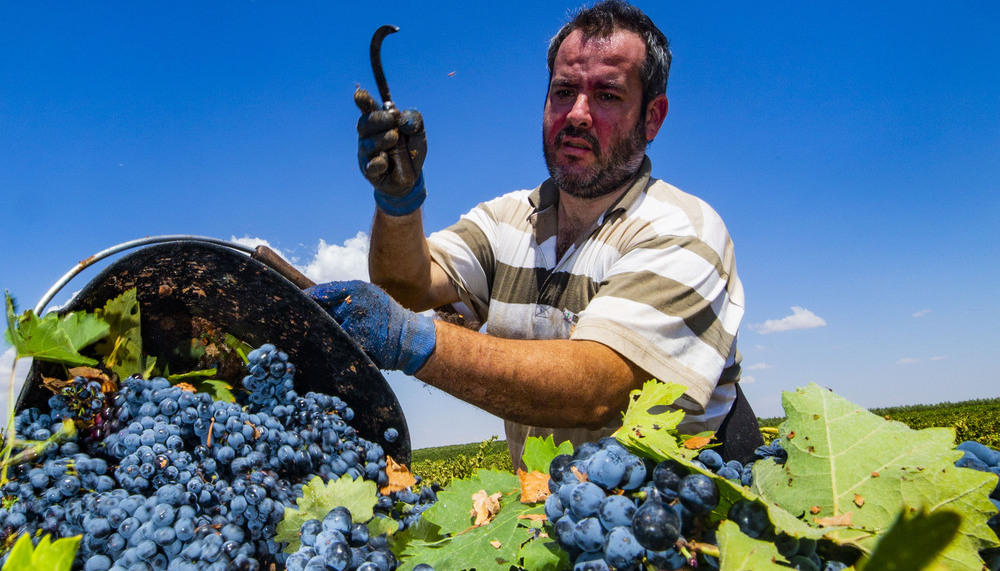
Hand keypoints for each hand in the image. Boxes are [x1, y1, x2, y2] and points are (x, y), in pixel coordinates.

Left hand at [307, 280, 435, 374]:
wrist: (408, 337)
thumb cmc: (385, 318)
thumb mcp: (369, 298)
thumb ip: (345, 297)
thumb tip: (314, 301)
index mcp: (356, 288)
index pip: (323, 291)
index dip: (307, 298)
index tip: (293, 302)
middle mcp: (355, 301)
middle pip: (321, 311)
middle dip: (313, 319)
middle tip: (300, 324)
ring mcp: (357, 321)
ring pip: (328, 329)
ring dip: (324, 335)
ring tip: (323, 339)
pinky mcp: (359, 340)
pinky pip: (339, 344)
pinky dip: (335, 347)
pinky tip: (336, 349)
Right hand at [355, 87, 427, 214]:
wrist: (411, 178)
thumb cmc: (411, 151)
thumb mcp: (418, 132)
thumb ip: (414, 119)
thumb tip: (403, 119)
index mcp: (379, 123)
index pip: (367, 108)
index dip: (363, 101)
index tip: (360, 95)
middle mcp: (368, 136)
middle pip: (364, 123)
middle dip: (378, 119)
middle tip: (392, 120)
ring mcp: (367, 154)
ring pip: (368, 144)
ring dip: (382, 139)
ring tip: (394, 138)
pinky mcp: (370, 171)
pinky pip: (371, 165)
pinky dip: (379, 162)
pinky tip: (385, 160)